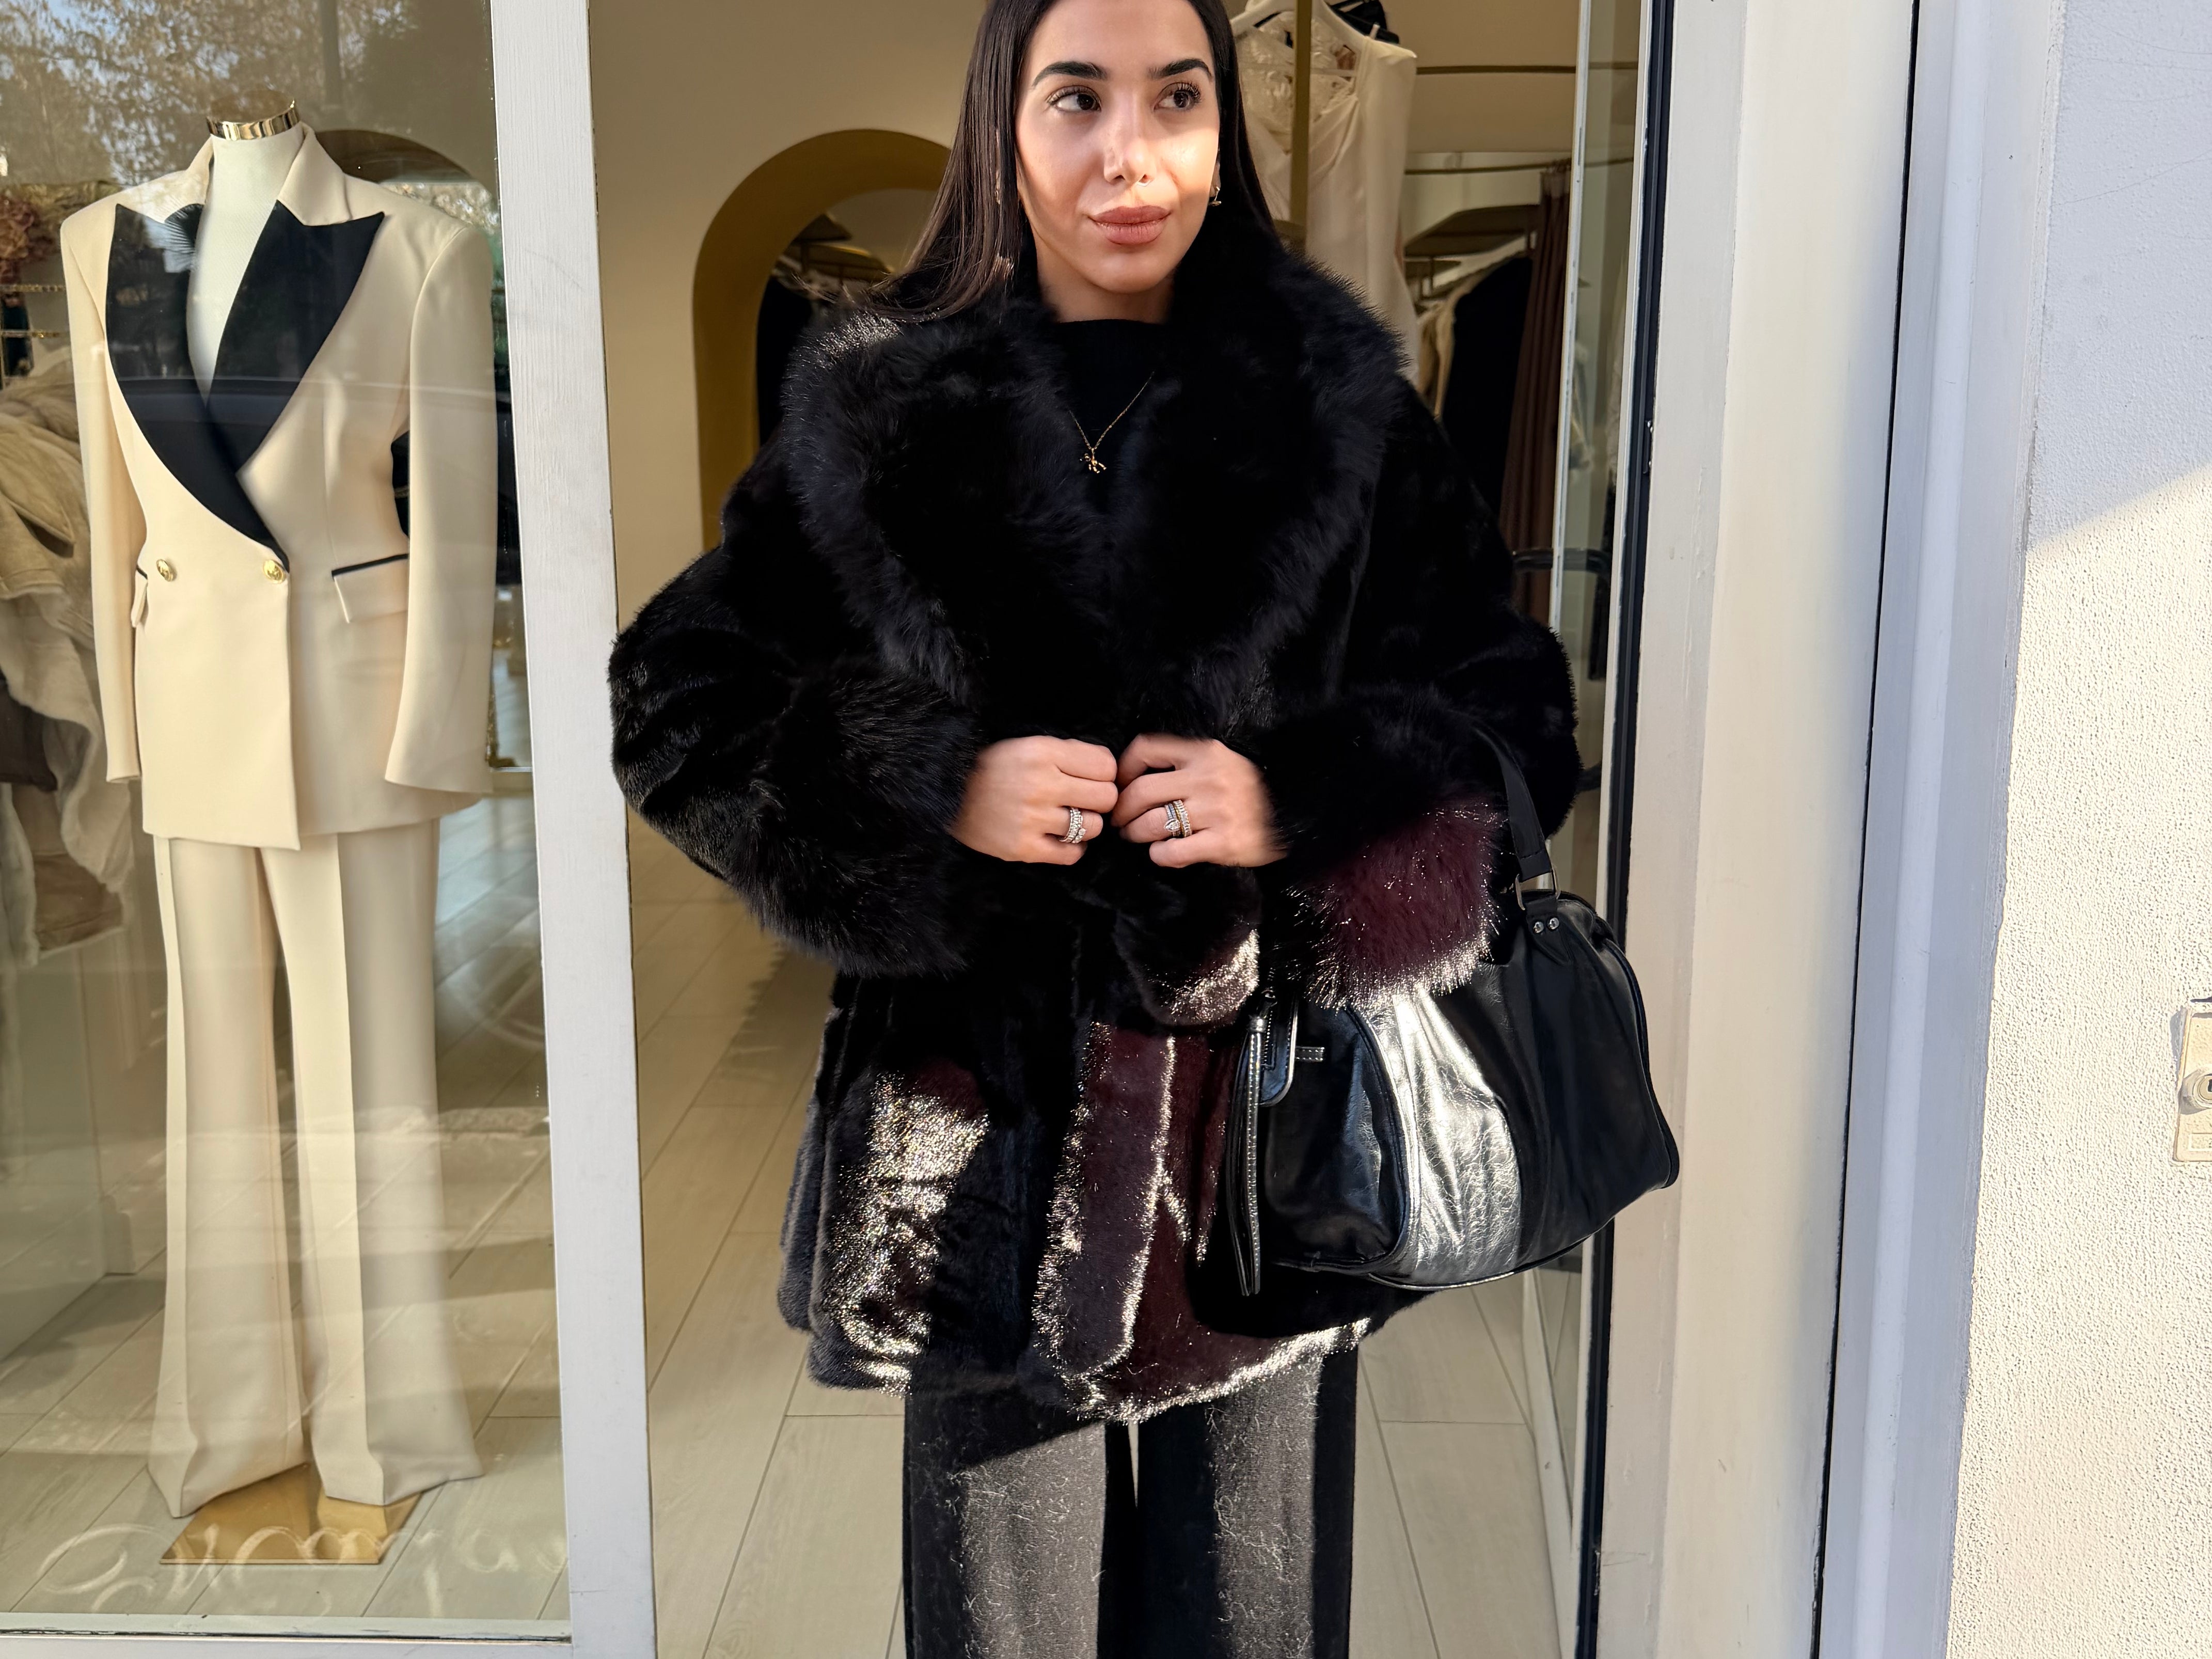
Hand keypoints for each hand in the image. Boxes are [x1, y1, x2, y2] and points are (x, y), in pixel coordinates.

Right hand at [951, 736, 1118, 863]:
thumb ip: (1068, 753)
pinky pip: (1072, 855)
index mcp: (1043, 752)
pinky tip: (1059, 838)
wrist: (947, 792)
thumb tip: (1108, 769)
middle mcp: (1040, 784)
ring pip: (1093, 827)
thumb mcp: (1028, 745)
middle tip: (1083, 801)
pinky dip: (1072, 848)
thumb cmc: (994, 767)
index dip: (1104, 774)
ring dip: (1086, 825)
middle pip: (1106, 797)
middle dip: (1099, 799)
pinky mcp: (1022, 848)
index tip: (1090, 778)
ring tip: (1068, 819)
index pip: (1106, 766)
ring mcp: (1032, 819)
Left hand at [1111, 734, 1283, 867]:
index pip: (1146, 748)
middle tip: (1120, 821)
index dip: (1123, 769)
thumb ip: (1184, 764)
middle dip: (1121, 810)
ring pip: (1150, 823)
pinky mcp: (1224, 842)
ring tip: (1137, 837)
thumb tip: (1130, 778)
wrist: (1292, 818)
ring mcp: (1217, 810)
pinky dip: (1159, 855)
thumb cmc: (1244, 794)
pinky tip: (1162, 853)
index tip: (1118, 786)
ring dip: (1135, 834)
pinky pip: (1171, 853)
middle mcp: (1209, 777)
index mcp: (1205, 752)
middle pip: (1141, 791)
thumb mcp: (1219, 763)